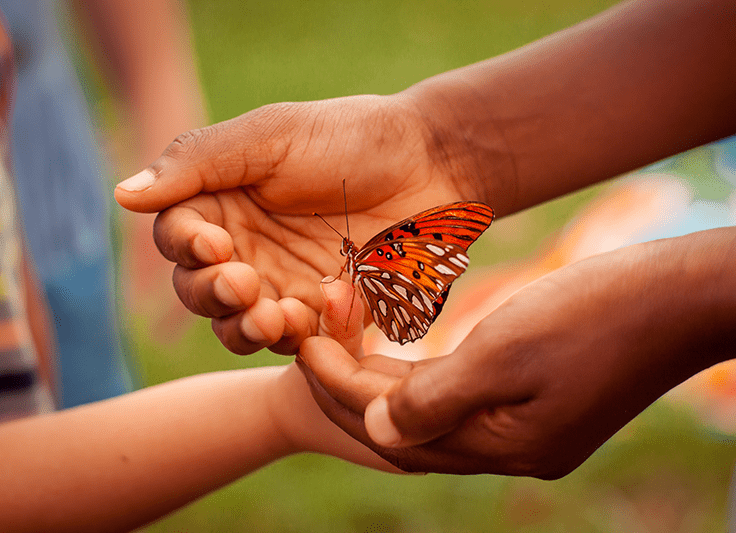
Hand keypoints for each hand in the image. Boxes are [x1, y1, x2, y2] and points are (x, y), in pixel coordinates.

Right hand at [114, 95, 484, 354]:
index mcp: (223, 201)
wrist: (430, 164)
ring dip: (246, 328)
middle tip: (243, 283)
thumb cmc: (350, 139)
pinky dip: (299, 336)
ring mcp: (282, 283)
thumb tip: (121, 194)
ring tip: (273, 316)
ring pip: (239, 326)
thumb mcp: (270, 137)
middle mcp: (244, 246)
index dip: (185, 249)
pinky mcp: (323, 311)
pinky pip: (295, 341)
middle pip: (199, 291)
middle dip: (213, 295)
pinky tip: (320, 313)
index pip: (177, 238)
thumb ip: (198, 163)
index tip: (215, 245)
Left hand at [298, 234, 735, 476]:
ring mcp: (527, 428)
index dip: (342, 387)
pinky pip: (461, 396)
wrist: (683, 300)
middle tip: (311, 336)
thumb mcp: (509, 353)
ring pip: (432, 412)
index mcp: (503, 446)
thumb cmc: (598, 316)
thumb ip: (436, 399)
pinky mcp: (538, 402)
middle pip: (407, 430)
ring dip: (384, 378)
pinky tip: (397, 341)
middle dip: (351, 386)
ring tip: (343, 332)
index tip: (305, 341)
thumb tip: (371, 432)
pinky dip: (422, 372)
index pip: (396, 430)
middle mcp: (511, 448)